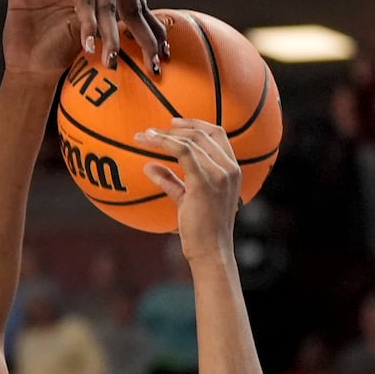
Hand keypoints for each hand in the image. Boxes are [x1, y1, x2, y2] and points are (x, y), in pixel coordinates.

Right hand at [8, 0, 164, 69]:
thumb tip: (125, 22)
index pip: (142, 6)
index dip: (153, 32)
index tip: (163, 54)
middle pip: (134, 10)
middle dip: (145, 41)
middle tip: (154, 67)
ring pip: (110, 10)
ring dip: (111, 40)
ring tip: (112, 64)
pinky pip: (86, 4)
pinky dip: (87, 26)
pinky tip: (89, 46)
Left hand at [136, 119, 241, 260]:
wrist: (211, 250)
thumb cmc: (200, 230)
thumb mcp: (186, 200)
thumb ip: (171, 182)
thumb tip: (148, 166)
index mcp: (231, 170)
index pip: (217, 135)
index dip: (195, 124)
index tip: (173, 123)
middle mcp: (229, 168)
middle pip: (204, 133)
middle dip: (175, 127)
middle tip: (152, 130)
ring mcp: (219, 175)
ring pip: (190, 141)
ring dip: (163, 135)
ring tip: (143, 136)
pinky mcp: (203, 183)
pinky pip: (182, 153)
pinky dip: (163, 144)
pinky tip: (147, 144)